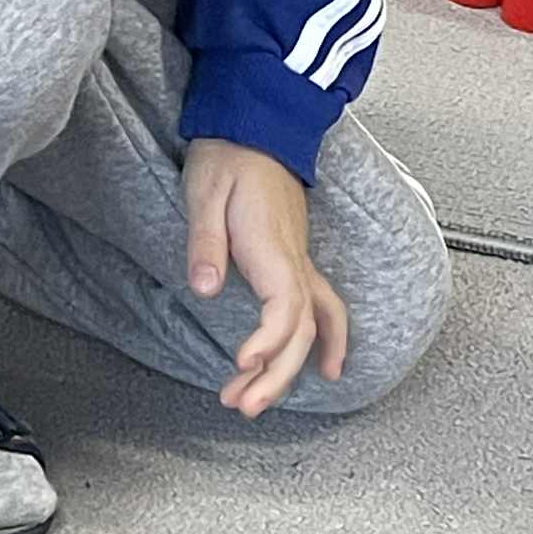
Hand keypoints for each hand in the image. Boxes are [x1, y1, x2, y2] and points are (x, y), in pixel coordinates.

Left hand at [183, 138, 348, 417]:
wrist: (256, 128)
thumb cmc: (229, 156)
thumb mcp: (204, 192)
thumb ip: (206, 243)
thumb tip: (204, 287)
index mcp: (273, 247)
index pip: (285, 307)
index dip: (269, 341)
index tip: (242, 363)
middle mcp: (294, 261)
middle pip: (302, 330)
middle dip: (275, 375)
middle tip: (242, 405)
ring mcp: (300, 263)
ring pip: (314, 325)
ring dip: (291, 369)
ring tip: (261, 403)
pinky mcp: (296, 262)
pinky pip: (324, 310)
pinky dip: (328, 342)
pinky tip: (328, 368)